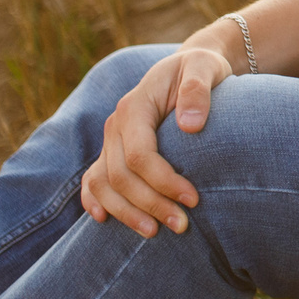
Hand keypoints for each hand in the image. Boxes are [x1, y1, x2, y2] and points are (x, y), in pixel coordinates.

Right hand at [79, 41, 233, 235]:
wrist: (189, 66)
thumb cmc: (201, 68)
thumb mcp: (206, 67)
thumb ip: (197, 90)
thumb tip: (190, 125)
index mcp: (135, 105)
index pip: (140, 153)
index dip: (163, 180)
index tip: (193, 199)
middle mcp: (116, 124)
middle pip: (121, 175)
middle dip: (150, 204)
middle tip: (182, 225)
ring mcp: (111, 139)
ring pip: (104, 183)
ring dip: (126, 212)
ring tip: (155, 232)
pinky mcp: (113, 150)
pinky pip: (92, 178)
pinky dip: (93, 200)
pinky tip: (103, 220)